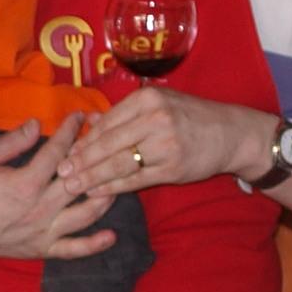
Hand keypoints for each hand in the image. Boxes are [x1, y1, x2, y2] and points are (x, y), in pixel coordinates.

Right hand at [0, 123, 116, 264]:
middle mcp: (40, 208)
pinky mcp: (42, 248)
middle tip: (104, 142)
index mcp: (26, 183)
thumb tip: (37, 124)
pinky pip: (73, 249)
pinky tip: (110, 235)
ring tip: (115, 181)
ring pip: (84, 214)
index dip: (70, 131)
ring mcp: (43, 231)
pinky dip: (94, 244)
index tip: (79, 117)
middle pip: (78, 180)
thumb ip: (13, 142)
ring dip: (103, 197)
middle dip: (93, 157)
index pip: (57, 152)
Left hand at [58, 86, 269, 199]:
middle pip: (108, 144)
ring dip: (92, 177)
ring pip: (119, 164)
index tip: (65, 153)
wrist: (231, 134)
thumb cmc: (190, 117)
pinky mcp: (172, 169)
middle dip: (81, 160)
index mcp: (148, 99)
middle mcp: (155, 119)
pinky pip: (136, 180)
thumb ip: (124, 113)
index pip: (107, 123)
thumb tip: (88, 121)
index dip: (84, 140)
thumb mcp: (160, 103)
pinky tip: (97, 192)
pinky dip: (114, 188)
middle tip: (61, 173)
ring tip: (72, 185)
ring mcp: (165, 145)